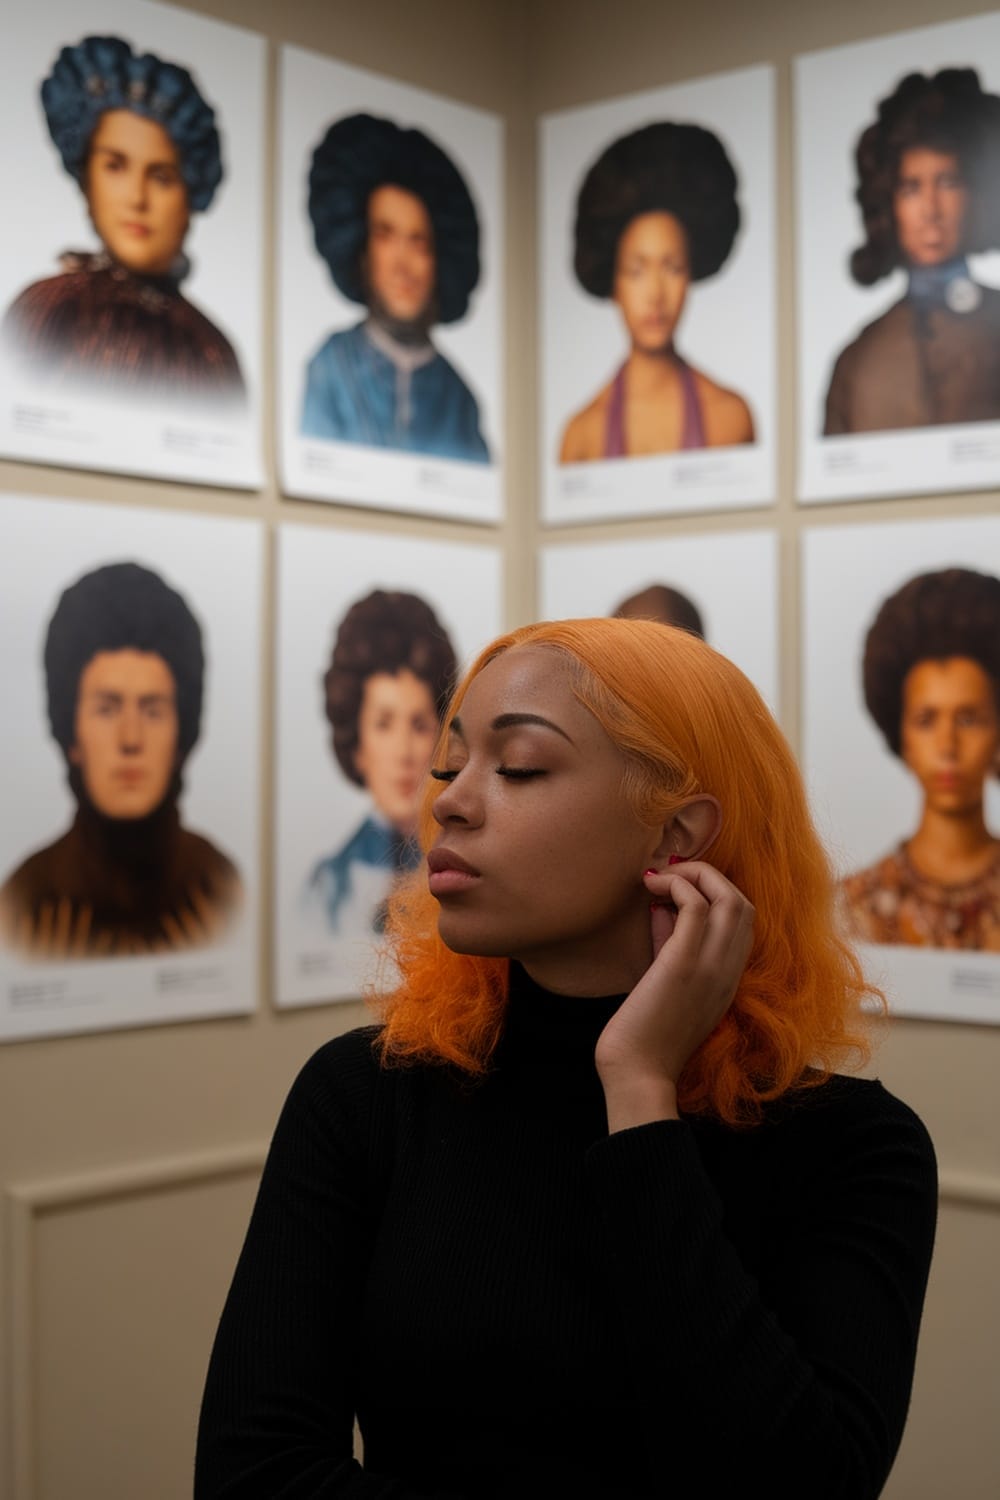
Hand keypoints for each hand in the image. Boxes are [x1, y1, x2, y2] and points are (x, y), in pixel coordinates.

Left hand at [594, 861, 754, 1130]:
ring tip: (659, 876)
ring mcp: (711, 967)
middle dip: (709, 875)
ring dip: (694, 873)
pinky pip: (695, 905)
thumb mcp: (666, 984)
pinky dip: (677, 885)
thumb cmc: (644, 1036)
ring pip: (728, 896)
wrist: (637, 1075)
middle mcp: (728, 971)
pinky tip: (650, 888)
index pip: (743, 921)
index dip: (715, 894)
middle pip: (743, 902)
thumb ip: (670, 945)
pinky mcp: (684, 964)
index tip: (678, 890)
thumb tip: (661, 907)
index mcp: (728, 979)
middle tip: (670, 874)